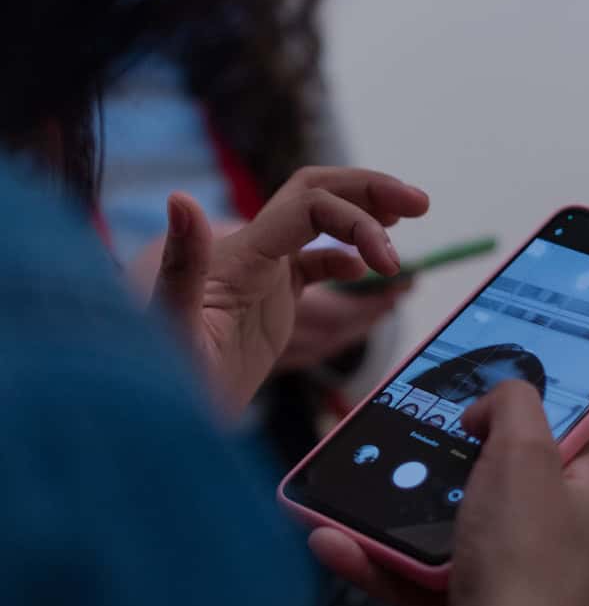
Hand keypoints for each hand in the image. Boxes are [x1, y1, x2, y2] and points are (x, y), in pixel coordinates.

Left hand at [150, 167, 428, 415]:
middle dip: (370, 191)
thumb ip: (180, 265)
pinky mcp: (263, 297)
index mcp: (240, 254)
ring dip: (362, 217)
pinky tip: (361, 273)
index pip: (309, 206)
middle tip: (421, 203)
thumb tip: (180, 199)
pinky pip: (311, 263)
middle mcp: (251, 251)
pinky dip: (343, 258)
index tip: (391, 257)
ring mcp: (259, 272)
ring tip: (404, 221)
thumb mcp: (170, 329)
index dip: (358, 216)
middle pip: (319, 195)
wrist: (150, 414)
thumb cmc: (156, 379)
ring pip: (319, 223)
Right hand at [312, 382, 588, 605]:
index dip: (527, 404)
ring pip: (441, 520)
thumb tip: (491, 403)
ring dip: (392, 503)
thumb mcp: (526, 455)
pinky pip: (410, 569)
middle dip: (444, 450)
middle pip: (494, 473)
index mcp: (582, 498)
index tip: (480, 381)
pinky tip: (329, 538)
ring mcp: (502, 575)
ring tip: (348, 481)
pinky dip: (373, 555)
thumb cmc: (518, 560)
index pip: (565, 434)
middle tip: (405, 422)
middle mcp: (548, 536)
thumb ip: (513, 404)